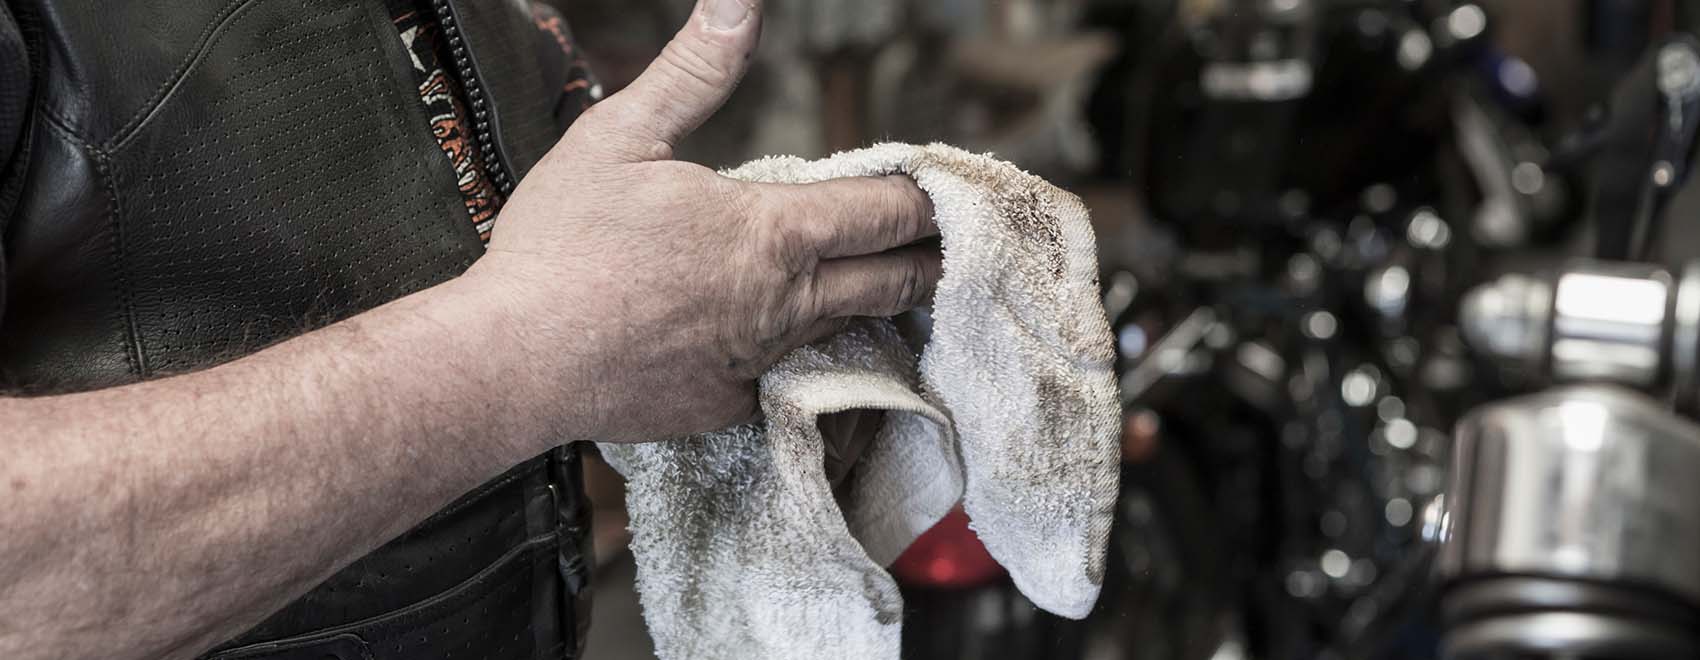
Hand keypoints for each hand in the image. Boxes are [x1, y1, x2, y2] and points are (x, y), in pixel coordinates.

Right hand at [471, 0, 940, 443]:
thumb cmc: (561, 246)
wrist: (511, 361)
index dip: (926, 197)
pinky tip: (787, 343)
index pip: (885, 211)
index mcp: (772, 232)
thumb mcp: (623, 134)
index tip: (949, 189)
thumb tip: (741, 1)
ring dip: (874, 306)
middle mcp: (785, 305)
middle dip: (931, 261)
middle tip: (955, 249)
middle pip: (892, 281)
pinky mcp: (727, 408)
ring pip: (843, 331)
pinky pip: (780, 379)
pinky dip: (795, 356)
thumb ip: (696, 69)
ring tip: (897, 289)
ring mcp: (760, 364)